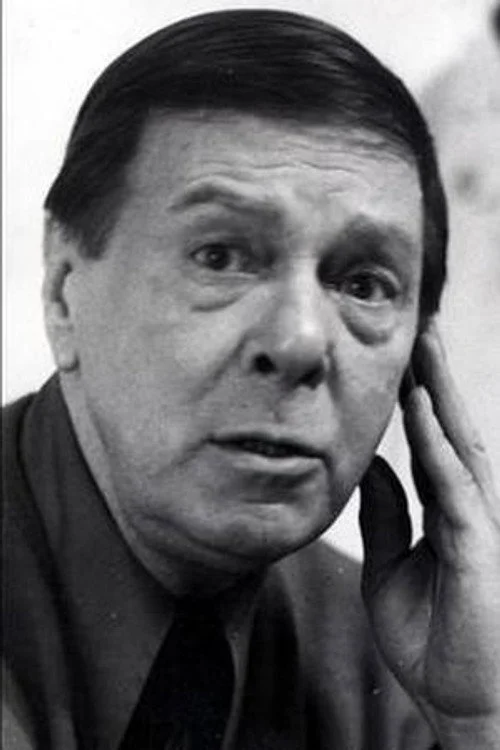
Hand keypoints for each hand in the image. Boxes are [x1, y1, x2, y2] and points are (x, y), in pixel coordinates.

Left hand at [359, 321, 499, 747]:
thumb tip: (371, 468)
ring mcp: (480, 524)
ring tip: (426, 345)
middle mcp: (469, 507)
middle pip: (452, 430)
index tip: (402, 355)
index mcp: (448, 511)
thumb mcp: (389, 568)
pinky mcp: (479, 547)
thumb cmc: (431, 637)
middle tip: (422, 326)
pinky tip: (421, 411)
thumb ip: (384, 517)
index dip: (419, 397)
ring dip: (440, 394)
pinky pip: (454, 488)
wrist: (461, 700)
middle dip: (436, 377)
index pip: (433, 442)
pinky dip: (436, 447)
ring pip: (460, 445)